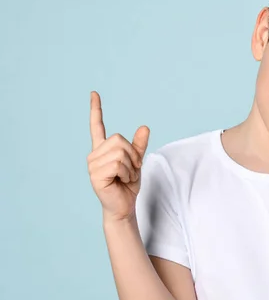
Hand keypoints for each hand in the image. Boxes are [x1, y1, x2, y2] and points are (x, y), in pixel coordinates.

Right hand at [87, 91, 149, 222]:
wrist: (124, 205)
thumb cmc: (128, 185)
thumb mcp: (137, 162)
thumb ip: (139, 145)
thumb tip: (145, 127)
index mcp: (103, 149)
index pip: (97, 126)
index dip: (96, 109)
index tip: (94, 93)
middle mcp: (95, 154)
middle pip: (119, 139)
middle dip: (132, 155)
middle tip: (130, 170)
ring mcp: (93, 164)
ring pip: (120, 152)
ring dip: (131, 166)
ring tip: (124, 177)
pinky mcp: (95, 174)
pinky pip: (118, 163)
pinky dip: (127, 173)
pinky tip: (120, 181)